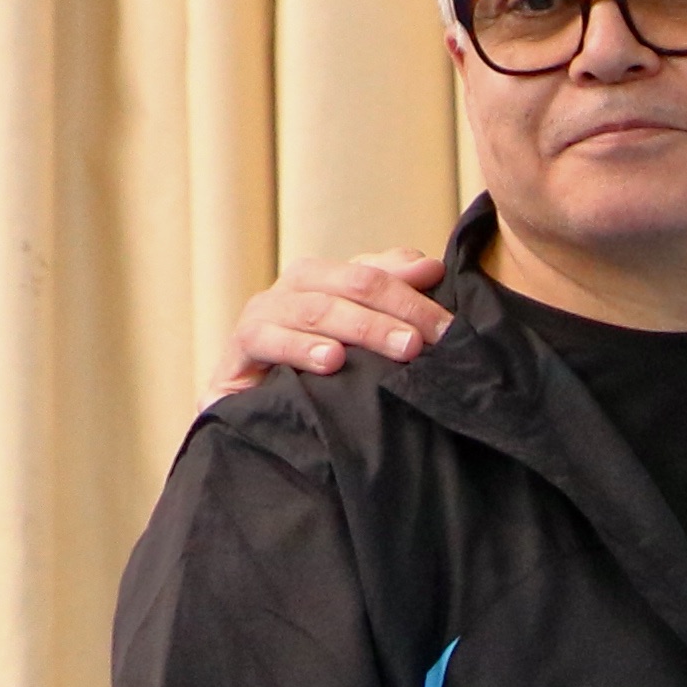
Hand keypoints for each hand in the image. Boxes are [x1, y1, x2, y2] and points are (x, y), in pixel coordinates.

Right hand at [208, 248, 449, 398]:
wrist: (258, 419)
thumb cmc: (318, 377)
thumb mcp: (361, 340)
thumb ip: (393, 297)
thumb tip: (430, 266)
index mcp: (325, 279)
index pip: (373, 272)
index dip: (413, 293)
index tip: (450, 324)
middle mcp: (293, 290)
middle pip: (349, 284)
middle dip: (397, 309)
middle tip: (429, 339)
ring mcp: (262, 316)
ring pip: (313, 307)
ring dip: (361, 326)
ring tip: (401, 347)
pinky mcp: (236, 352)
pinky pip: (264, 338)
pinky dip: (300, 347)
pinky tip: (332, 360)